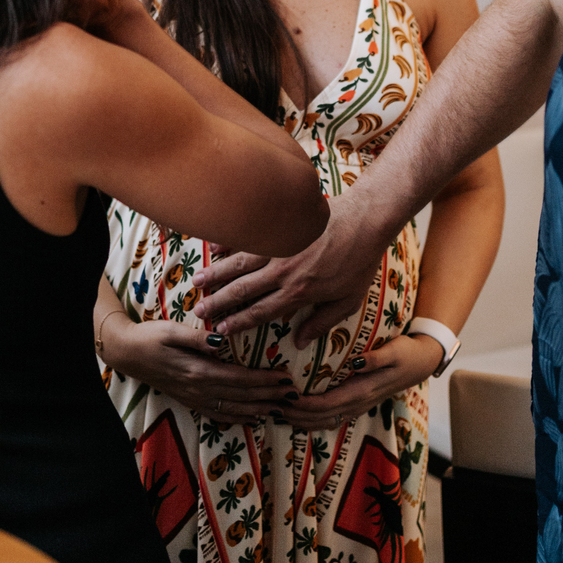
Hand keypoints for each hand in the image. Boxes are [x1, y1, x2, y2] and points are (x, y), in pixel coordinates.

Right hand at [98, 312, 297, 424]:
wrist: (126, 353)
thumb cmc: (150, 337)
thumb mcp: (171, 331)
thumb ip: (197, 338)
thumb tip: (222, 339)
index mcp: (198, 371)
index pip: (240, 379)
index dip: (265, 381)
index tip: (286, 378)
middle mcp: (199, 389)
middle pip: (241, 396)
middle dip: (270, 396)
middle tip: (294, 395)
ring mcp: (194, 398)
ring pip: (233, 408)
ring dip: (259, 409)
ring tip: (281, 409)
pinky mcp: (189, 401)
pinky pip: (218, 414)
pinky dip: (238, 418)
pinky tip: (252, 418)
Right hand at [195, 202, 382, 346]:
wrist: (365, 220)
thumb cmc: (360, 262)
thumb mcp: (347, 301)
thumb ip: (322, 322)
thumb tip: (300, 342)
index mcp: (298, 292)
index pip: (261, 312)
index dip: (238, 323)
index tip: (220, 330)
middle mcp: (283, 271)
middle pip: (243, 290)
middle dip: (218, 302)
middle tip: (198, 311)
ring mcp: (279, 247)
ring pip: (239, 263)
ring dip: (216, 274)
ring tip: (197, 282)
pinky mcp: (280, 226)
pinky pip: (249, 235)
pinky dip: (230, 242)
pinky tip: (213, 248)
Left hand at [279, 334, 442, 428]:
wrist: (422, 363)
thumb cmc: (406, 353)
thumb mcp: (394, 351)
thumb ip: (375, 358)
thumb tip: (356, 362)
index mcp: (362, 391)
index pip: (326, 405)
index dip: (303, 404)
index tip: (283, 396)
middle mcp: (357, 404)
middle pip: (319, 418)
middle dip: (294, 415)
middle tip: (270, 405)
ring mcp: (357, 407)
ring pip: (323, 423)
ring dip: (299, 421)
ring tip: (277, 412)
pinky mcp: (356, 405)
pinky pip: (330, 419)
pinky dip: (310, 420)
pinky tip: (296, 414)